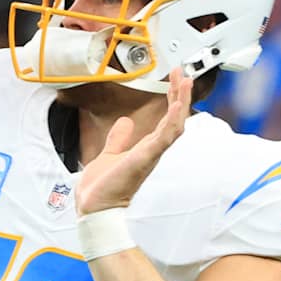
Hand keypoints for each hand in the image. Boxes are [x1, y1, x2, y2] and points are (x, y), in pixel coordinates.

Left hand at [75, 67, 191, 214]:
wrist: (94, 207)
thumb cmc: (103, 188)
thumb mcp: (109, 154)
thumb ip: (119, 138)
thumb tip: (125, 122)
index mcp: (146, 148)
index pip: (166, 118)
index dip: (172, 97)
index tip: (175, 79)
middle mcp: (152, 151)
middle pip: (175, 118)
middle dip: (179, 95)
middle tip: (183, 73)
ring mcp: (150, 155)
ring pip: (174, 125)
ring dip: (180, 102)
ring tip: (185, 82)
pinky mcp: (144, 159)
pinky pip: (164, 139)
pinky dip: (172, 121)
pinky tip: (178, 106)